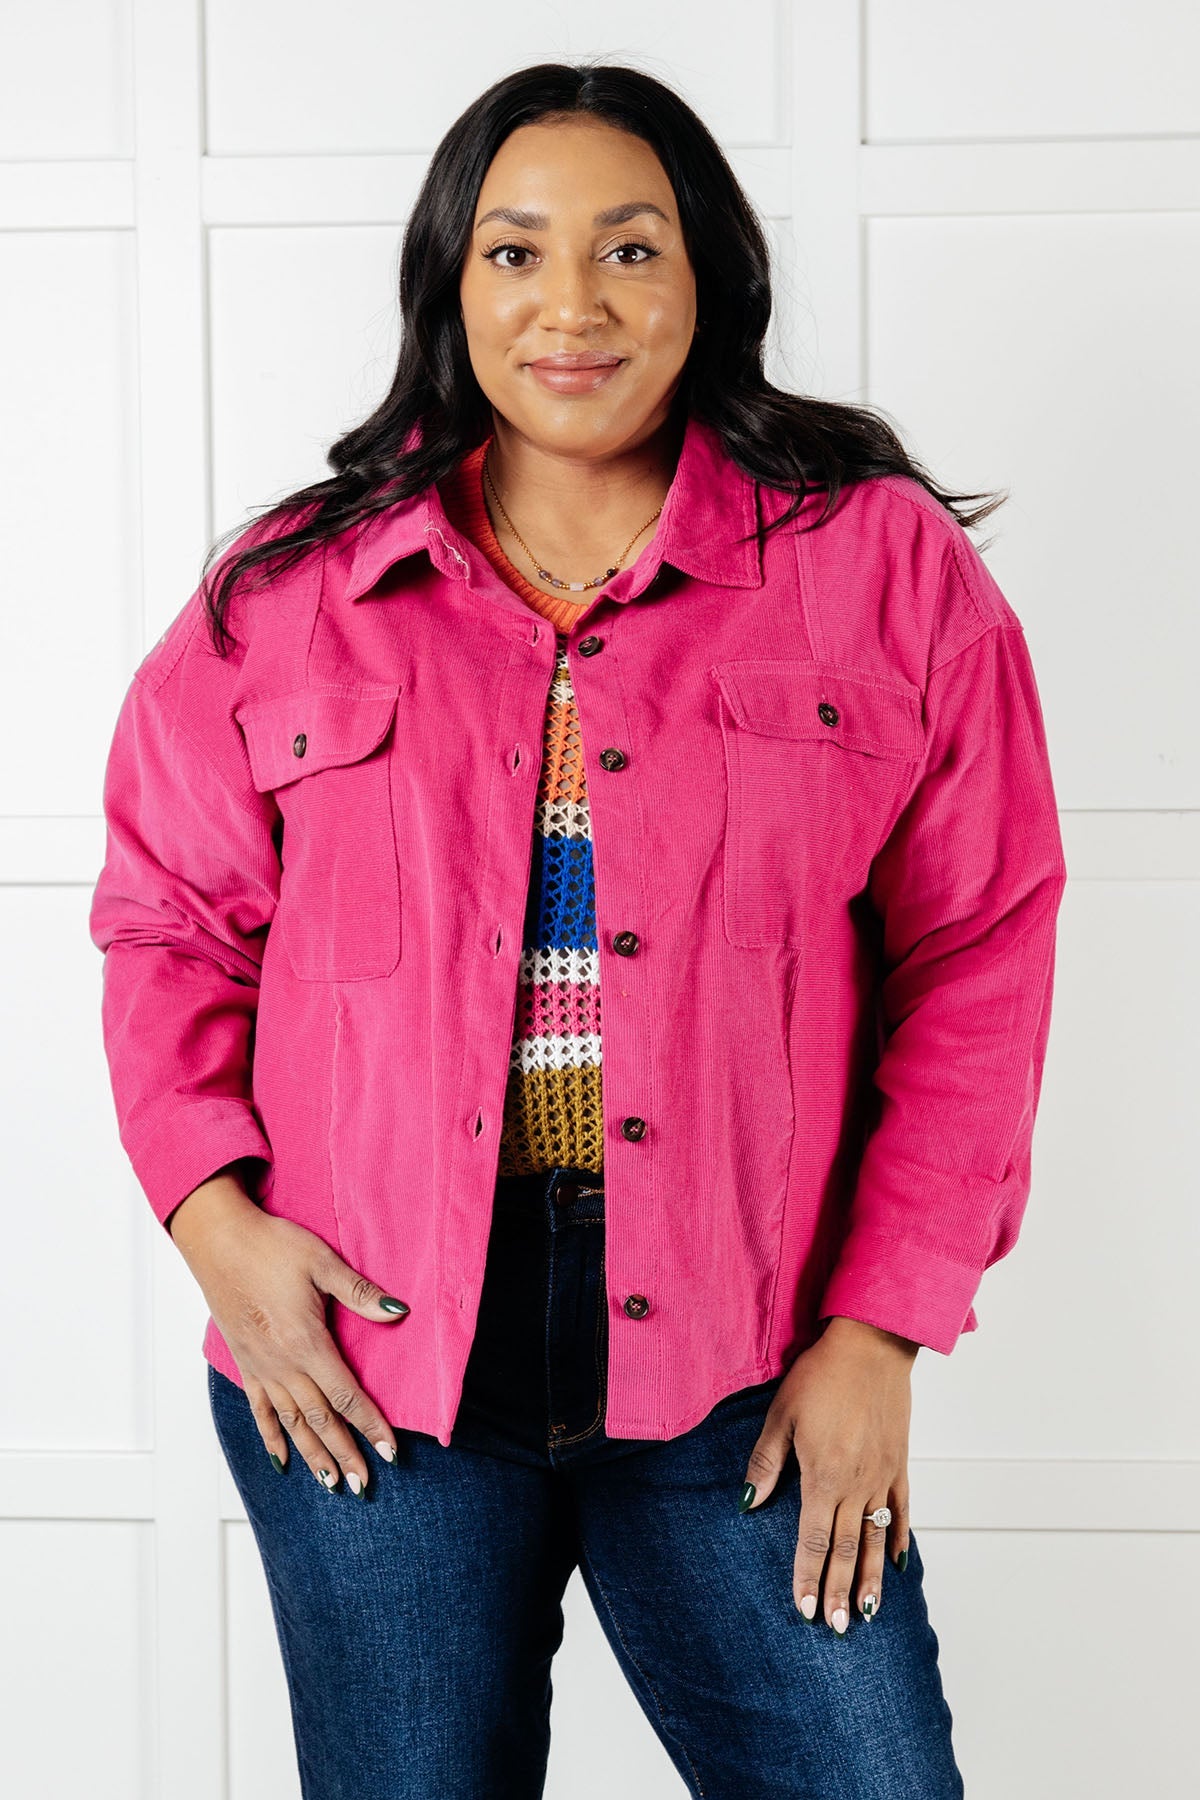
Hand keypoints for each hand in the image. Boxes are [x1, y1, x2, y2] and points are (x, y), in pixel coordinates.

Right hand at [169, 1173, 407, 1494]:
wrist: (219, 1240)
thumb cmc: (271, 1246)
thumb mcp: (322, 1262)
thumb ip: (360, 1293)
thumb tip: (399, 1310)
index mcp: (307, 1342)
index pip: (346, 1395)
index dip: (370, 1425)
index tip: (391, 1452)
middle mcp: (283, 1364)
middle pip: (321, 1419)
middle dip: (346, 1453)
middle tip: (366, 1485)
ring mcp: (261, 1367)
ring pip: (292, 1423)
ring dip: (313, 1455)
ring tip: (332, 1483)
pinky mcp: (245, 1363)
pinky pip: (259, 1410)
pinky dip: (272, 1437)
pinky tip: (282, 1460)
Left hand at [739, 1316, 916, 1630]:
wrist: (871, 1345)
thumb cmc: (821, 1375)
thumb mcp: (781, 1415)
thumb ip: (766, 1463)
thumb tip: (747, 1503)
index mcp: (823, 1477)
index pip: (813, 1542)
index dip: (807, 1577)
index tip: (803, 1609)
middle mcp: (856, 1485)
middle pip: (845, 1551)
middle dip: (837, 1592)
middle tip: (833, 1628)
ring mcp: (882, 1478)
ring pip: (875, 1540)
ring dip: (868, 1579)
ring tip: (864, 1614)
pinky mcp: (899, 1465)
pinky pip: (901, 1512)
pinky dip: (899, 1540)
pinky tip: (896, 1565)